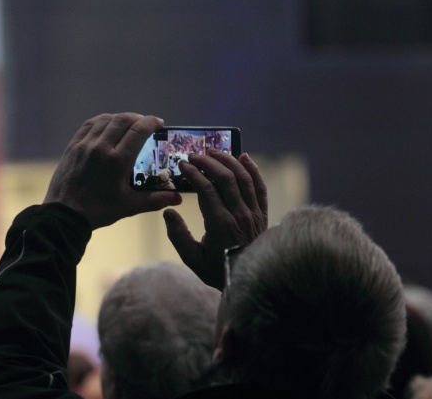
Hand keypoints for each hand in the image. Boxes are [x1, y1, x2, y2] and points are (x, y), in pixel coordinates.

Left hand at [44, 113, 181, 228]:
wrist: (65, 214)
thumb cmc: (99, 211)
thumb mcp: (129, 206)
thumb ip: (155, 200)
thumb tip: (178, 198)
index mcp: (117, 161)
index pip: (138, 130)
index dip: (151, 122)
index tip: (159, 123)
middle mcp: (101, 147)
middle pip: (123, 120)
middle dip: (138, 118)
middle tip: (147, 124)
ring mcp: (85, 145)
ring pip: (106, 119)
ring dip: (121, 118)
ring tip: (129, 124)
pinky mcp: (73, 146)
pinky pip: (89, 124)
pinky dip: (103, 121)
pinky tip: (108, 125)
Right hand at [163, 150, 266, 289]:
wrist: (249, 280)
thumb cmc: (218, 270)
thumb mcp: (192, 259)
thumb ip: (178, 235)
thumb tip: (168, 211)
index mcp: (220, 224)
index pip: (206, 189)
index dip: (193, 173)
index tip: (182, 165)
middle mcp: (239, 215)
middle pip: (225, 178)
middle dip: (207, 162)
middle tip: (194, 156)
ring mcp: (253, 213)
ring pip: (243, 178)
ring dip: (228, 161)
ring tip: (213, 151)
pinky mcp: (262, 214)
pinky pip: (260, 186)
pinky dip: (253, 169)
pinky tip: (244, 157)